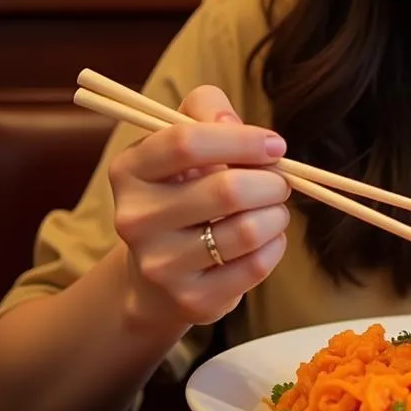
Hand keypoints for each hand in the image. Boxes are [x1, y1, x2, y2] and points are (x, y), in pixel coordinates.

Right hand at [109, 86, 290, 327]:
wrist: (157, 275)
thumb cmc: (183, 189)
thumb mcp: (185, 138)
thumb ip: (207, 110)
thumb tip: (232, 124)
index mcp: (130, 170)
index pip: (187, 142)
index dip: (242, 140)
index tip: (275, 146)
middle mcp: (135, 219)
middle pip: (228, 190)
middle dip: (271, 181)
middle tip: (279, 181)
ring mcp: (160, 265)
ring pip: (249, 230)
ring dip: (277, 213)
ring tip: (271, 208)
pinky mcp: (191, 300)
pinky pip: (256, 265)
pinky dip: (275, 244)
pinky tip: (265, 238)